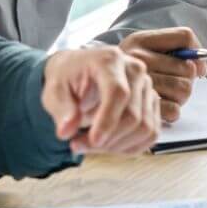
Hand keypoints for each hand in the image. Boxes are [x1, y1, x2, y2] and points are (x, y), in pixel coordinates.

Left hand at [41, 46, 159, 154]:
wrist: (78, 72)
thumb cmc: (66, 79)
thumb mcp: (54, 91)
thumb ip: (61, 109)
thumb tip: (66, 131)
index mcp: (110, 60)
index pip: (118, 93)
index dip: (108, 121)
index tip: (93, 141)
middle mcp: (135, 70)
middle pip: (133, 115)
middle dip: (107, 140)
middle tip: (77, 146)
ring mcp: (147, 87)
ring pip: (145, 128)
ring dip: (117, 146)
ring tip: (91, 145)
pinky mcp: (152, 103)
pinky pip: (151, 134)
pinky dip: (130, 147)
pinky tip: (108, 145)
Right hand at [119, 27, 206, 124]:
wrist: (90, 92)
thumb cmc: (127, 73)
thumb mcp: (144, 51)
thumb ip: (176, 50)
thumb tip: (201, 68)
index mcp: (140, 40)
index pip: (185, 36)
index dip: (196, 52)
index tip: (193, 64)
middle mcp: (136, 58)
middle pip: (188, 69)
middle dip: (186, 79)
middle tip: (173, 84)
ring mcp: (136, 83)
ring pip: (184, 90)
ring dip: (181, 96)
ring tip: (167, 95)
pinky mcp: (139, 109)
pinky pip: (174, 110)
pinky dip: (172, 111)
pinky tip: (161, 106)